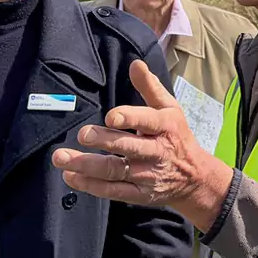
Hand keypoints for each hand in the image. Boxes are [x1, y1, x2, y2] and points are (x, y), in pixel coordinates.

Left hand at [52, 59, 232, 229]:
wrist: (196, 178)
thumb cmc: (177, 136)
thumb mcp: (170, 109)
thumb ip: (150, 87)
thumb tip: (135, 64)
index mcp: (166, 127)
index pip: (149, 121)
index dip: (130, 118)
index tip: (110, 117)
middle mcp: (158, 152)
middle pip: (129, 147)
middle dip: (105, 141)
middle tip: (82, 134)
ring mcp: (148, 175)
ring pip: (116, 171)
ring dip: (87, 165)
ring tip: (61, 158)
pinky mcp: (140, 194)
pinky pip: (113, 191)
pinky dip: (91, 186)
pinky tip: (71, 176)